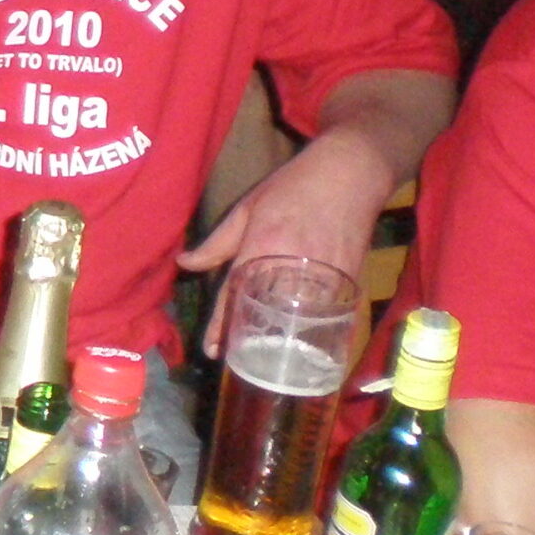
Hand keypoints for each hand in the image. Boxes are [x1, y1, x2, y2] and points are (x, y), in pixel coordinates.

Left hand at [177, 129, 388, 352]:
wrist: (350, 175)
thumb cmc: (292, 188)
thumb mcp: (246, 210)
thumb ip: (216, 244)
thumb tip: (184, 264)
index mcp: (260, 248)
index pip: (235, 295)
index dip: (221, 325)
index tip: (212, 350)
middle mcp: (290, 268)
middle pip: (265, 315)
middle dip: (249, 339)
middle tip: (235, 359)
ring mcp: (322, 278)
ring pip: (297, 320)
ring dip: (280, 340)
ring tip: (263, 359)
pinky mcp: (348, 283)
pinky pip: (326, 314)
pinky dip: (312, 329)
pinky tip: (301, 341)